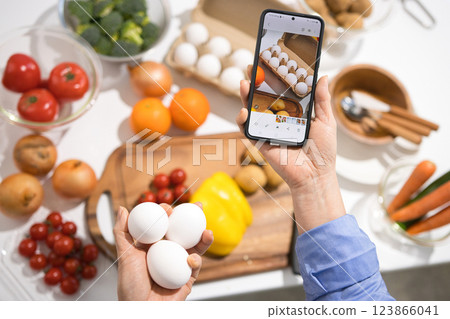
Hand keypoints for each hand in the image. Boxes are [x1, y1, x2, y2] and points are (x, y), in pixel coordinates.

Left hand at [113, 203, 212, 300]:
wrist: (140, 310)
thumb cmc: (130, 287)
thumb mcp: (124, 255)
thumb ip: (122, 231)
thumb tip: (122, 209)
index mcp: (154, 245)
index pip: (164, 224)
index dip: (168, 214)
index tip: (169, 208)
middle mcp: (168, 252)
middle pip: (184, 231)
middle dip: (193, 218)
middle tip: (198, 207)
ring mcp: (179, 264)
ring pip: (195, 247)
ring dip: (203, 238)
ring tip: (207, 232)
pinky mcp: (187, 278)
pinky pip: (195, 266)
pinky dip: (196, 261)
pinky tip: (191, 259)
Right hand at [236, 76, 336, 190]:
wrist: (315, 174)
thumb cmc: (323, 151)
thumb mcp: (326, 121)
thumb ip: (322, 100)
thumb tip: (322, 77)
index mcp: (293, 112)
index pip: (281, 91)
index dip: (274, 78)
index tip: (269, 62)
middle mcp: (278, 119)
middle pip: (263, 97)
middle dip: (255, 82)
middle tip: (251, 67)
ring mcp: (267, 129)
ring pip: (252, 110)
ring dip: (245, 96)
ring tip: (244, 83)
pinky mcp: (260, 142)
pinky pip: (247, 129)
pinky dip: (242, 120)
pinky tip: (244, 110)